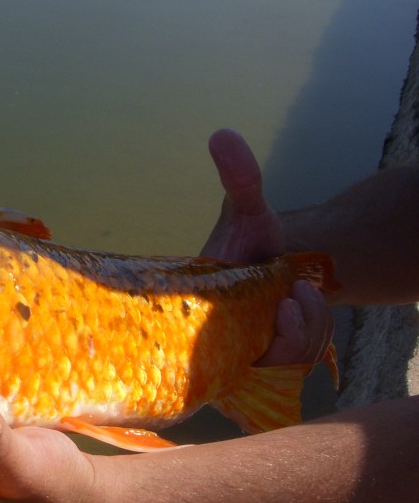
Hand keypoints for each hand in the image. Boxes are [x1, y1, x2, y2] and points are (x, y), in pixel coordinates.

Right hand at [202, 128, 331, 367]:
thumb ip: (239, 178)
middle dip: (289, 336)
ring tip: (300, 298)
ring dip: (301, 333)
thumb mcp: (248, 208)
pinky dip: (303, 340)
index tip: (286, 304)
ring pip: (275, 366)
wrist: (273, 263)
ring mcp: (238, 354)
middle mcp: (211, 340)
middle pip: (252, 363)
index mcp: (198, 311)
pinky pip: (283, 368)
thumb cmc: (252, 241)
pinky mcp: (259, 361)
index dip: (249, 333)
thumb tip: (222, 134)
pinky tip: (302, 307)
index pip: (209, 346)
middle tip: (296, 300)